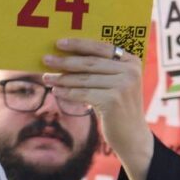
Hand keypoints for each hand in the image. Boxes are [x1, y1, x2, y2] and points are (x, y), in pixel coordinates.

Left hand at [42, 37, 150, 179]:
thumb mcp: (116, 84)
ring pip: (84, 79)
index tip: (59, 43)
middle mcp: (130, 71)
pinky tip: (56, 91)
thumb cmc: (119, 107)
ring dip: (62, 78)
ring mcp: (123, 85)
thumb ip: (101, 69)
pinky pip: (83, 93)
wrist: (133, 136)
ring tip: (47, 77)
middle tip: (46, 59)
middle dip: (66, 61)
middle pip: (90, 63)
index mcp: (132, 61)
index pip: (101, 48)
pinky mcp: (113, 100)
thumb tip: (67, 57)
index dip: (79, 44)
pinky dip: (67, 93)